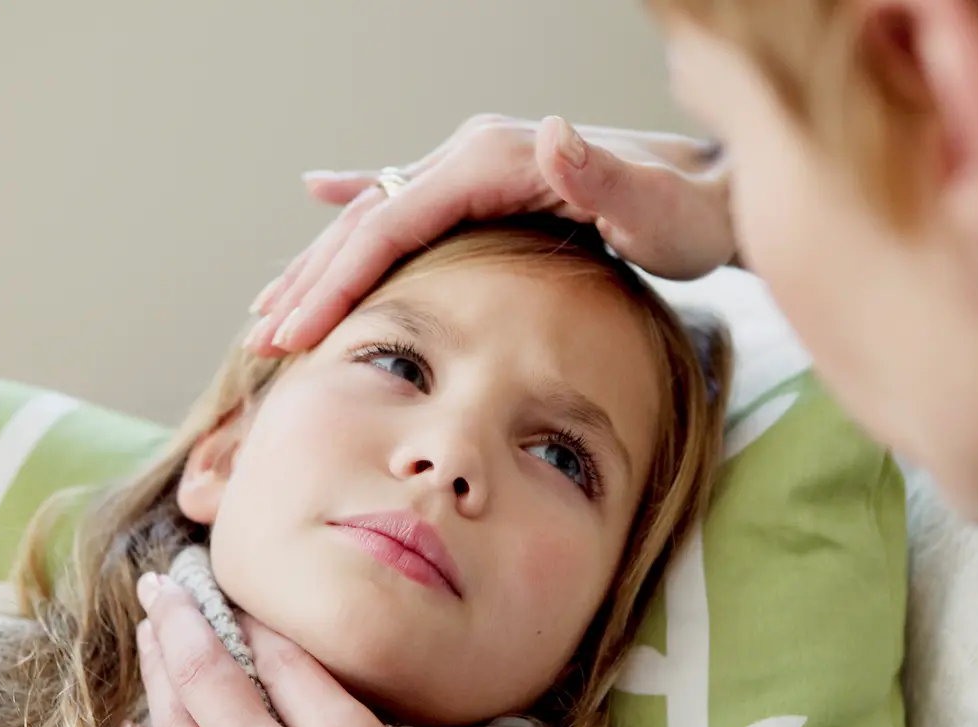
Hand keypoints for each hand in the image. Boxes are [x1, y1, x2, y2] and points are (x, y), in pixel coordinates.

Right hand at [247, 114, 734, 354]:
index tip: (297, 331)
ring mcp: (477, 167)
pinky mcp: (487, 185)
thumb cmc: (690, 214)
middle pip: (369, 220)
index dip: (338, 278)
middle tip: (264, 341)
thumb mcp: (658, 207)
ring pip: (375, 216)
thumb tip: (550, 134)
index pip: (393, 222)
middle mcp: (475, 155)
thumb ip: (605, 176)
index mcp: (496, 161)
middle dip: (312, 283)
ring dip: (321, 263)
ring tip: (270, 309)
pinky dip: (357, 208)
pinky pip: (405, 201)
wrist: (713, 192)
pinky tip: (321, 194)